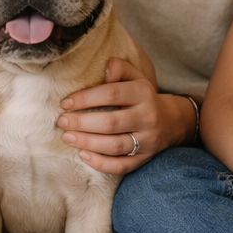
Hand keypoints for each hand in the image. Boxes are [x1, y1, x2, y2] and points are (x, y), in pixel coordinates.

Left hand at [55, 58, 186, 174]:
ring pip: (115, 146)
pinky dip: (101, 163)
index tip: (65, 103)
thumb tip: (107, 66)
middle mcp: (148, 117)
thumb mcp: (136, 77)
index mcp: (143, 93)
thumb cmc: (142, 97)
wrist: (171, 121)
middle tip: (61, 122)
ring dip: (88, 143)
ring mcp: (147, 141)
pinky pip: (122, 166)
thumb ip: (121, 68)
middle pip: (111, 123)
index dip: (86, 98)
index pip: (111, 94)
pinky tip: (83, 155)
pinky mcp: (145, 159)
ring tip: (68, 137)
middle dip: (82, 123)